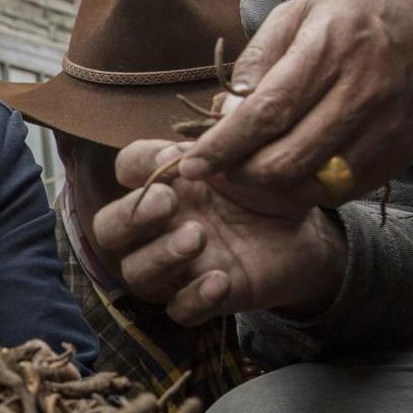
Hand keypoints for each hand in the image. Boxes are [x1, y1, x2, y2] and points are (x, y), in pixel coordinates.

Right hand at [90, 140, 347, 325]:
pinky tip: (221, 281)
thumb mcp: (258, 154)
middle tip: (167, 204)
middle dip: (130, 217)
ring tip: (199, 238)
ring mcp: (176, 265)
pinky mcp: (201, 298)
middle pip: (108, 228)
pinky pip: (178, 310)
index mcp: (166, 183)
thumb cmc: (269, 188)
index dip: (140, 165)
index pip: (127, 169)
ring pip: (136, 272)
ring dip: (160, 256)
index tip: (175, 159)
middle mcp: (159, 225)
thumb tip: (227, 102)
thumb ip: (239, 133)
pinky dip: (194, 299)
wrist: (303, 235)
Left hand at [179, 0, 412, 203]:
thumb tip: (224, 114)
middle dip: (240, 175)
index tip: (189, 166)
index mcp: (328, 49)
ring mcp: (385, 127)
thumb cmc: (360, 8)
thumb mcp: (300, 10)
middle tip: (221, 169)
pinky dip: (309, 189)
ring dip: (272, 188)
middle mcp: (360, 92)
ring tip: (254, 169)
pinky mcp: (400, 151)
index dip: (222, 147)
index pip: (264, 114)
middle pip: (285, 161)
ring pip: (312, 184)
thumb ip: (257, 61)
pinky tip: (296, 168)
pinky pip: (342, 190)